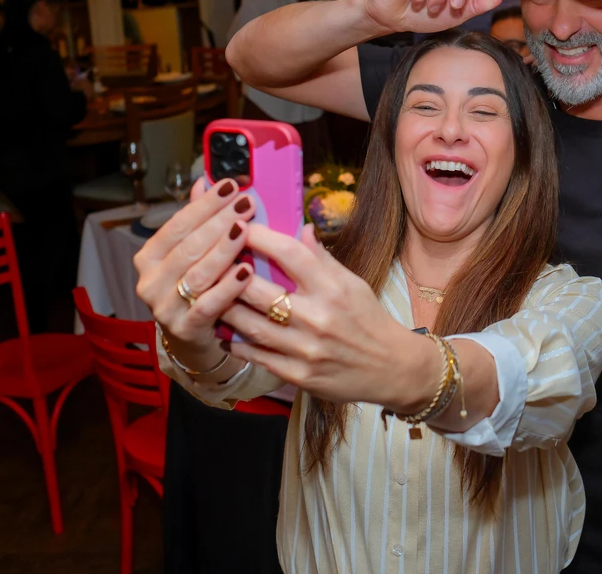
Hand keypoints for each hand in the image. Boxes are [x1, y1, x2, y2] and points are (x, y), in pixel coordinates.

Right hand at [133, 177, 255, 355]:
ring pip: (197, 273)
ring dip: (224, 250)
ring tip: (246, 230)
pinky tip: (246, 271)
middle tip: (247, 203)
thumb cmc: (197, 288)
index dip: (205, 204)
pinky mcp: (184, 329)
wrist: (193, 341)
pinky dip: (227, 287)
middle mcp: (149, 281)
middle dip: (219, 222)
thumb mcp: (194, 254)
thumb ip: (197, 220)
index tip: (230, 185)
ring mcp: (164, 307)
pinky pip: (208, 305)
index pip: (178, 224)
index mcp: (149, 257)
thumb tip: (204, 181)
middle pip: (189, 246)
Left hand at [217, 223, 437, 409]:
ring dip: (227, 310)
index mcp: (334, 288)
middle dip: (232, 274)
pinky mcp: (300, 375)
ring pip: (252, 326)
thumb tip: (301, 228)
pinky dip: (238, 344)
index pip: (291, 254)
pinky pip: (259, 356)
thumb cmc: (369, 320)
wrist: (391, 368)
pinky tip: (225, 332)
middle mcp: (319, 317)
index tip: (242, 226)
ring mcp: (307, 349)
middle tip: (213, 262)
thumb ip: (323, 259)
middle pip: (261, 291)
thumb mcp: (353, 284)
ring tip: (210, 296)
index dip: (262, 237)